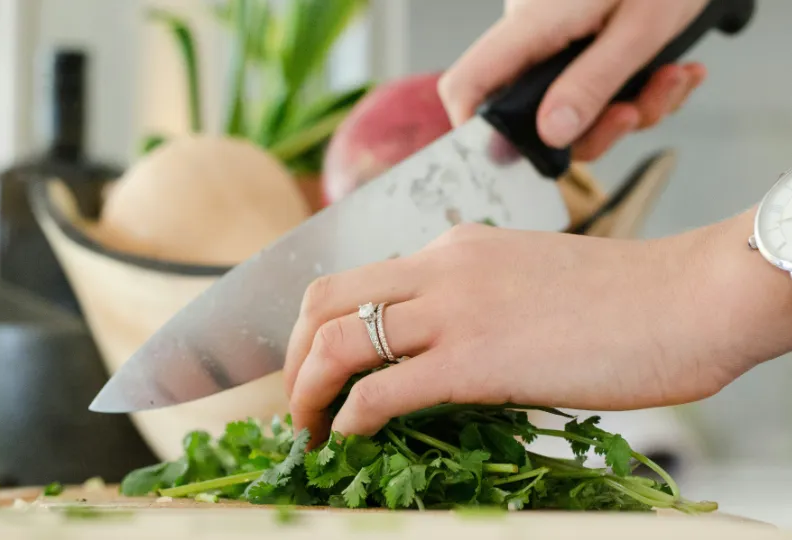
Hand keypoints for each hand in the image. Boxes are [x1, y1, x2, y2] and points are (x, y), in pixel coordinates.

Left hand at [283, 211, 791, 444]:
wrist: (688, 298)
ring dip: (307, 392)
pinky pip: (382, 391)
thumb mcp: (526, 279)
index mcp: (452, 249)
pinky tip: (349, 438)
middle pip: (323, 302)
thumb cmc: (624, 300)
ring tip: (308, 430)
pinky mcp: (475, 360)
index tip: (314, 369)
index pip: (354, 280)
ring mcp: (453, 311)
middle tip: (297, 403)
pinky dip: (349, 418)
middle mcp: (439, 268)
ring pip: (337, 342)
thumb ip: (473, 300)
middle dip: (293, 357)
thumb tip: (436, 351)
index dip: (316, 328)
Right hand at [438, 0, 709, 160]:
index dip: (476, 131)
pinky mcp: (582, 39)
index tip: (518, 159)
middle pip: (531, 112)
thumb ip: (593, 82)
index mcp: (532, 23)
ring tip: (674, 79)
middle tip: (636, 112)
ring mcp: (556, 37)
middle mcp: (533, 34)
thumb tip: (551, 134)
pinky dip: (639, 89)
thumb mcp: (641, 27)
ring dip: (630, 108)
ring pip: (573, 106)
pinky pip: (595, 85)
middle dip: (594, 128)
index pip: (468, 85)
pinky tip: (673, 70)